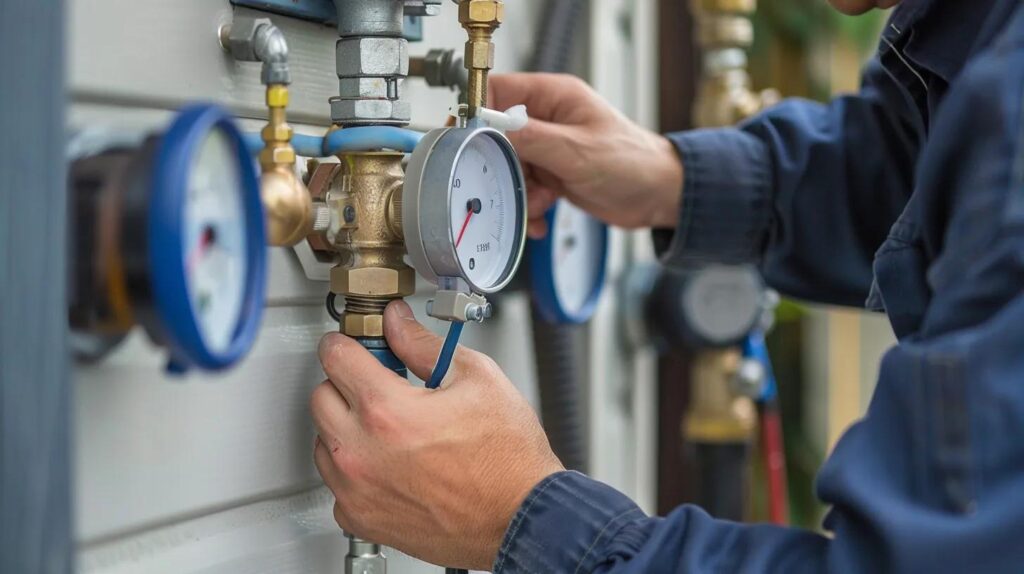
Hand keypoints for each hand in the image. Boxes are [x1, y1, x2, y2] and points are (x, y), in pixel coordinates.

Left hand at [310, 301, 563, 570]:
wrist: (521, 516)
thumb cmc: (508, 458)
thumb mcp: (477, 378)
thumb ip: (424, 346)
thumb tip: (399, 325)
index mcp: (386, 411)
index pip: (335, 357)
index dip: (346, 342)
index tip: (355, 345)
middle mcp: (362, 454)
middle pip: (321, 396)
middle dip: (346, 383)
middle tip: (381, 385)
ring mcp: (357, 490)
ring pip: (323, 441)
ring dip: (347, 427)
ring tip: (390, 428)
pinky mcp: (361, 519)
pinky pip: (336, 483)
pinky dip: (354, 470)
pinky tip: (388, 463)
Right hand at [490, 73, 683, 237]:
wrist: (658, 196)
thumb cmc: (633, 162)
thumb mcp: (577, 151)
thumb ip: (532, 139)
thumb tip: (492, 129)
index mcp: (554, 96)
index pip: (499, 91)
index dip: (480, 113)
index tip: (470, 139)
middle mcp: (548, 119)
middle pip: (499, 135)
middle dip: (503, 165)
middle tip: (513, 183)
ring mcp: (549, 147)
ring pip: (511, 166)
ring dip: (519, 191)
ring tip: (540, 203)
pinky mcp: (552, 173)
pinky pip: (525, 187)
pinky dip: (529, 206)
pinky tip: (541, 217)